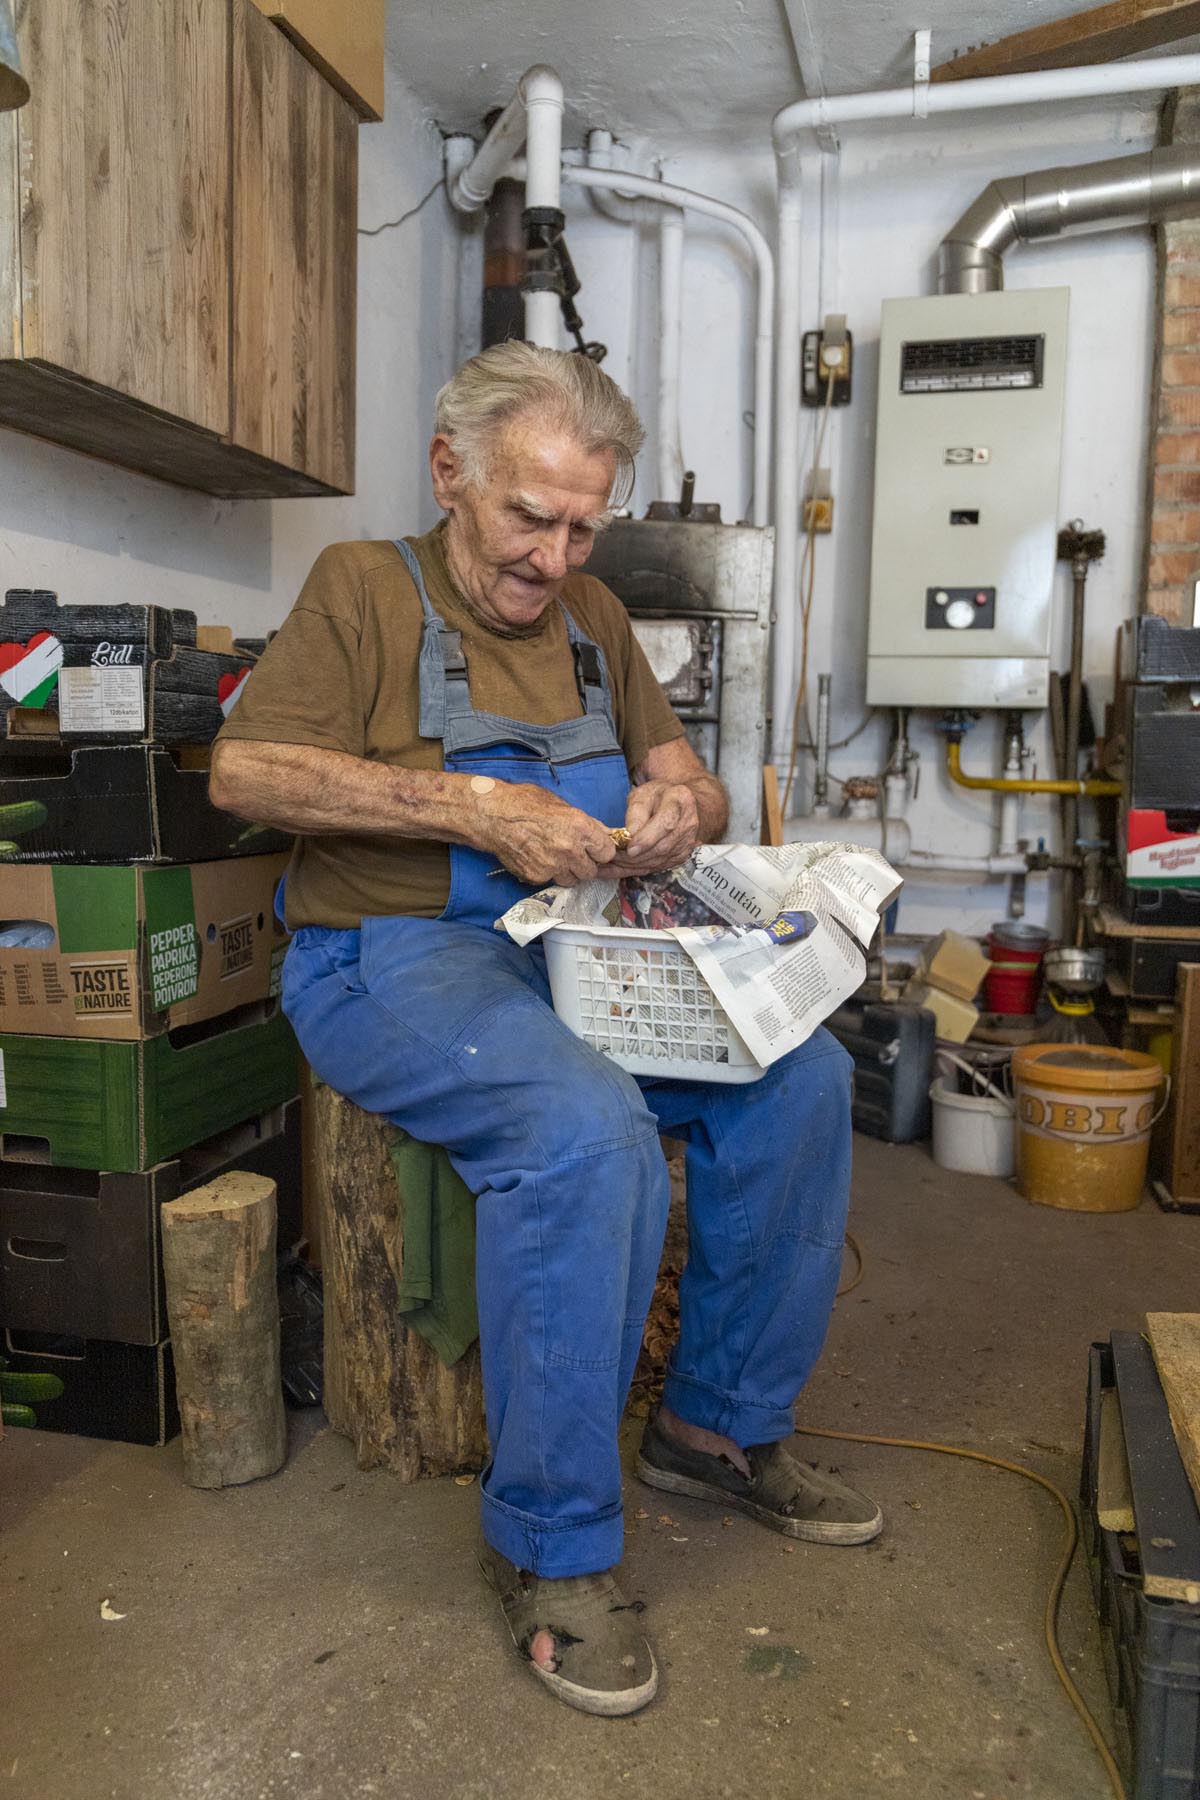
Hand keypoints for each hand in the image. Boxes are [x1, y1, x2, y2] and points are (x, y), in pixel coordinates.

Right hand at [474, 780, 617, 886]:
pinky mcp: (537, 877)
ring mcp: (553, 866)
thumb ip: (586, 823)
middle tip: (573, 853)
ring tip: (555, 855)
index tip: (594, 848)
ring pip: (573, 880)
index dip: (600, 851)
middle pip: (591, 871)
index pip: (607, 852)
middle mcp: (570, 849)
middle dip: (585, 864)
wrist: (493, 816)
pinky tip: (539, 858)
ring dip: (568, 872)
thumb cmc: (524, 803)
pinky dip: (548, 873)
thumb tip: (604, 834)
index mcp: (580, 827)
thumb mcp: (562, 805)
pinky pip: (551, 881)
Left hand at [607, 780, 701, 876]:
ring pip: (658, 861)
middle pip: (662, 847)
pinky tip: (617, 869)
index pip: (666, 824)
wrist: (675, 802)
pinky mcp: (681, 855)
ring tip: (609, 863)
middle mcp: (688, 823)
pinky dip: (636, 870)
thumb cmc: (656, 796)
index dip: (647, 839)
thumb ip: (635, 814)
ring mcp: (686, 842)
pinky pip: (657, 867)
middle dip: (634, 856)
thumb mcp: (642, 795)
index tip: (629, 849)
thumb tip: (629, 836)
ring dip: (632, 865)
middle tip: (609, 856)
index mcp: (680, 800)